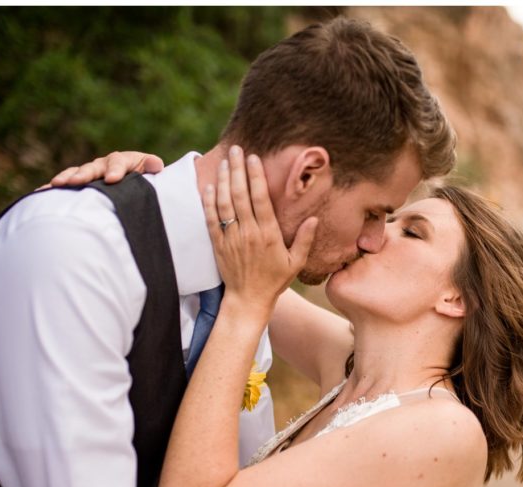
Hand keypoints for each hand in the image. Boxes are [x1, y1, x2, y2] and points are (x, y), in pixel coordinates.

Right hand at [48, 151, 164, 186]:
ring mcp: (89, 173)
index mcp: (122, 161)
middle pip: (92, 167)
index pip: (118, 162)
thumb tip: (156, 164)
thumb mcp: (152, 174)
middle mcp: (103, 165)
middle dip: (84, 174)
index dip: (115, 170)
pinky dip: (53, 189)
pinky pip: (65, 185)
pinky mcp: (79, 184)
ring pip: (75, 173)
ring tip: (55, 185)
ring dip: (65, 179)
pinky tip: (40, 194)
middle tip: (76, 182)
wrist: (135, 183)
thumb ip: (151, 167)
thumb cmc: (145, 181)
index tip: (113, 180)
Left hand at [203, 146, 315, 317]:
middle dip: (238, 169)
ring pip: (224, 203)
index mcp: (269, 235)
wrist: (248, 300)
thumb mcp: (296, 263)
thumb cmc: (274, 281)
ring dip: (224, 180)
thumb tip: (314, 219)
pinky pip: (211, 219)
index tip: (254, 158)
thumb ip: (305, 240)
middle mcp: (249, 233)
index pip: (260, 199)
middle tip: (236, 150)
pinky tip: (210, 185)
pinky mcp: (218, 244)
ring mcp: (231, 238)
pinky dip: (208, 201)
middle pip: (240, 195)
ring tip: (225, 162)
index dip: (256, 176)